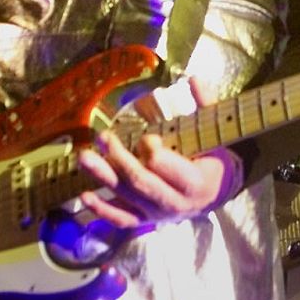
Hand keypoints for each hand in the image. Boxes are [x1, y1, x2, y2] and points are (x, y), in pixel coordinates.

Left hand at [75, 77, 240, 229]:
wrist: (214, 194)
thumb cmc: (212, 159)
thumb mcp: (215, 134)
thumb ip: (205, 107)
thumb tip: (193, 79)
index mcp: (195, 182)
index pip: (166, 167)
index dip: (152, 150)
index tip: (147, 136)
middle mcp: (174, 202)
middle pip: (141, 182)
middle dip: (119, 158)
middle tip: (103, 136)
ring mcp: (157, 214)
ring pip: (126, 197)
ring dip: (103, 176)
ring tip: (83, 157)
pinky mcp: (144, 220)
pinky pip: (120, 218)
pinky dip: (102, 210)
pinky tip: (85, 195)